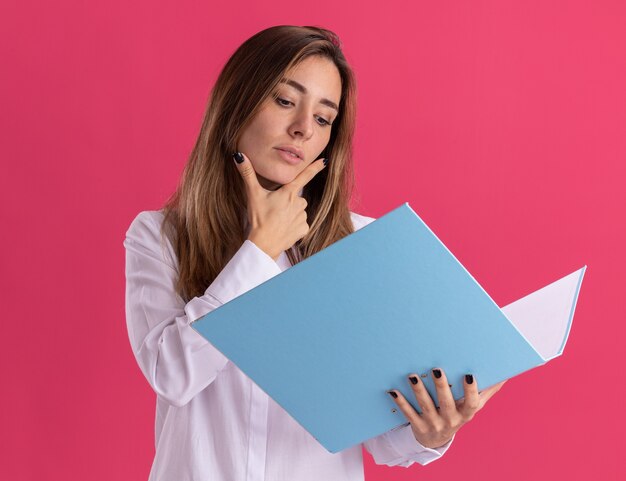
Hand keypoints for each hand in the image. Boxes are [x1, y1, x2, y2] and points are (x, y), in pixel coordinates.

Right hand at [233, 151, 326, 260]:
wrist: (264, 244)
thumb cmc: (259, 218)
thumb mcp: (253, 195)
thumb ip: (247, 174)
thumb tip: (239, 156)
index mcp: (289, 193)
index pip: (305, 176)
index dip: (315, 167)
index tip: (324, 161)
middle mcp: (299, 203)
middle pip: (296, 197)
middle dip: (287, 201)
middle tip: (273, 209)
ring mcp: (303, 217)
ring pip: (299, 211)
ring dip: (290, 214)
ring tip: (277, 220)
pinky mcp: (304, 229)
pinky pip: (301, 224)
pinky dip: (293, 225)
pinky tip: (284, 228)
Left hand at [387, 368, 505, 448]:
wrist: (436, 439)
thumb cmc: (458, 414)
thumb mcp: (474, 406)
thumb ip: (488, 390)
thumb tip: (506, 374)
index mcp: (466, 413)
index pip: (472, 404)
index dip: (471, 391)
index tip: (469, 375)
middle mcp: (451, 420)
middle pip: (446, 403)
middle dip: (441, 387)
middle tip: (435, 369)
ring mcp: (434, 423)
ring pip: (426, 406)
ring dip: (418, 391)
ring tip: (412, 376)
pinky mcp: (418, 426)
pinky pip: (408, 413)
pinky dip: (401, 402)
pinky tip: (393, 391)